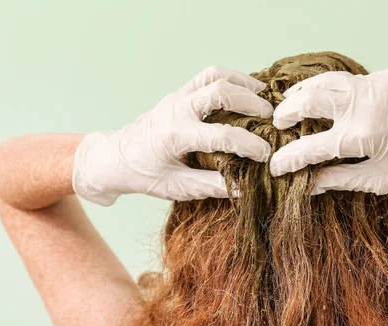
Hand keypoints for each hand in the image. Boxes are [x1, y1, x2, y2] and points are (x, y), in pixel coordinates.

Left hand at [73, 66, 272, 204]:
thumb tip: (245, 188)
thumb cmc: (145, 175)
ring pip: (214, 76)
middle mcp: (176, 110)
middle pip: (219, 92)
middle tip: (271, 118)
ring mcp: (177, 97)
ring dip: (242, 83)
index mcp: (174, 135)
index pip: (220, 135)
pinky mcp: (180, 93)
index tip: (265, 154)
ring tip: (265, 96)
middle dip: (249, 103)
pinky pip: (207, 76)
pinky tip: (248, 90)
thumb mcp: (177, 187)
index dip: (247, 145)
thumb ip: (211, 186)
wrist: (116, 157)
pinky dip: (231, 78)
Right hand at [270, 69, 387, 194]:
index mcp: (363, 136)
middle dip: (287, 113)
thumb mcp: (379, 180)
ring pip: (327, 81)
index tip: (275, 166)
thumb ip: (339, 179)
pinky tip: (322, 95)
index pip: (312, 147)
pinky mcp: (387, 77)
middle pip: (310, 101)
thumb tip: (309, 185)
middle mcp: (366, 105)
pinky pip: (349, 79)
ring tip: (290, 102)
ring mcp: (376, 86)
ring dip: (304, 92)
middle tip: (278, 124)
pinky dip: (330, 88)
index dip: (288, 158)